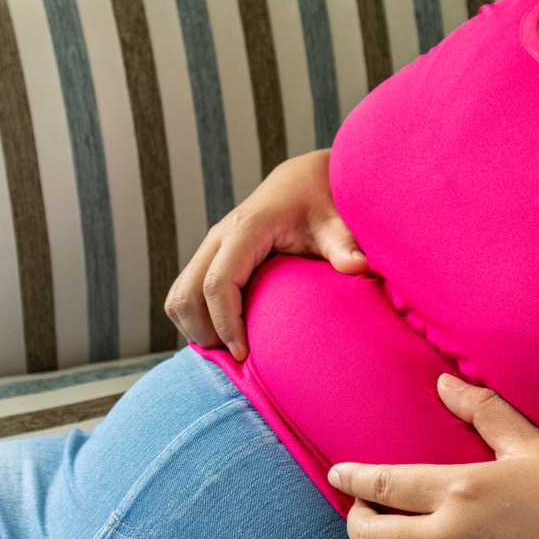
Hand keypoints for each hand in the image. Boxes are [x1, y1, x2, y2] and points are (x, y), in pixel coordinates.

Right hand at [164, 149, 367, 361]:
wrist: (304, 181)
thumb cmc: (322, 203)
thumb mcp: (337, 221)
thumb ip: (345, 244)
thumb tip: (360, 267)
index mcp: (247, 228)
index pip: (218, 283)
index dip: (226, 324)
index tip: (245, 355)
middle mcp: (219, 237)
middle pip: (186, 296)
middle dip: (205, 333)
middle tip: (239, 357)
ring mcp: (210, 247)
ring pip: (178, 298)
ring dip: (195, 329)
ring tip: (231, 349)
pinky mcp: (208, 257)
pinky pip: (183, 295)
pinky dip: (195, 321)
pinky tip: (225, 334)